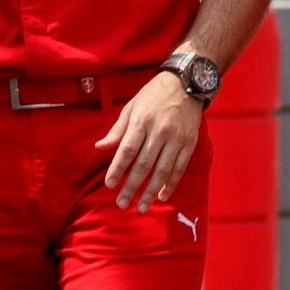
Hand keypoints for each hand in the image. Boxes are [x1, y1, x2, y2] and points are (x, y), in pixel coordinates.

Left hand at [96, 72, 201, 210]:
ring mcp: (177, 138)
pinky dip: (171, 183)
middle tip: (122, 203)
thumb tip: (100, 147)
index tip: (110, 185)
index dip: (118, 169)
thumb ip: (117, 130)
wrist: (186, 83)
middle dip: (132, 186)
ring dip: (151, 191)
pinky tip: (162, 196)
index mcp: (142, 120)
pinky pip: (180, 167)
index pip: (127, 150)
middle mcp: (160, 131)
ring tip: (141, 206)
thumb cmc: (153, 96)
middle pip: (144, 164)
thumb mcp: (131, 107)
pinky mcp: (190, 142)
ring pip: (163, 170)